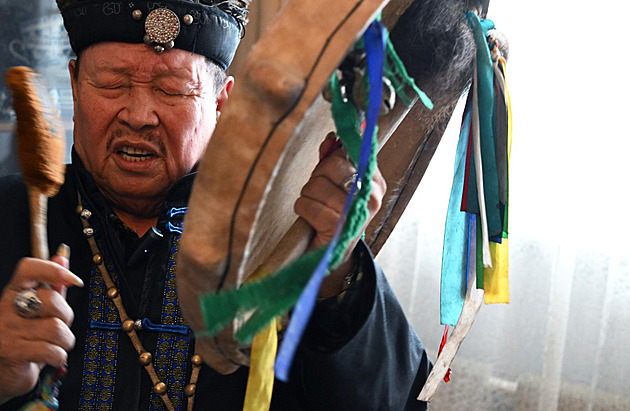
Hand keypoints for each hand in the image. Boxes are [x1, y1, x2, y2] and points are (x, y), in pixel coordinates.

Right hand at [0, 255, 81, 402]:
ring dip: (65, 340)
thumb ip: (51, 284)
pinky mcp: (11, 351)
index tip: (73, 279)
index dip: (54, 270)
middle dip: (66, 316)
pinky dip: (59, 356)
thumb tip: (62, 256)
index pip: (28, 268)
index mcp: (15, 292)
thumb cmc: (23, 337)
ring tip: (56, 344)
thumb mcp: (38, 309)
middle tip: (60, 325)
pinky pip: (50, 350)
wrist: (2, 371)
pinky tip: (52, 357)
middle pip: (51, 300)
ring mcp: (7, 329)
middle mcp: (8, 308)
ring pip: (56, 328)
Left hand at [295, 134, 385, 296]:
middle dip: (317, 179)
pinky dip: (302, 210)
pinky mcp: (338, 229)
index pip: (349, 153)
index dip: (331, 161)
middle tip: (319, 196)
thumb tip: (331, 138)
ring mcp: (356, 214)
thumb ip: (332, 160)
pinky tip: (310, 220)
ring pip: (316, 186)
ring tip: (315, 209)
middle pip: (332, 166)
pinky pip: (307, 205)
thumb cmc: (331, 215)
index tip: (328, 174)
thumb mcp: (333, 184)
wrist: (330, 255)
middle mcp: (372, 198)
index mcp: (375, 183)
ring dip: (307, 196)